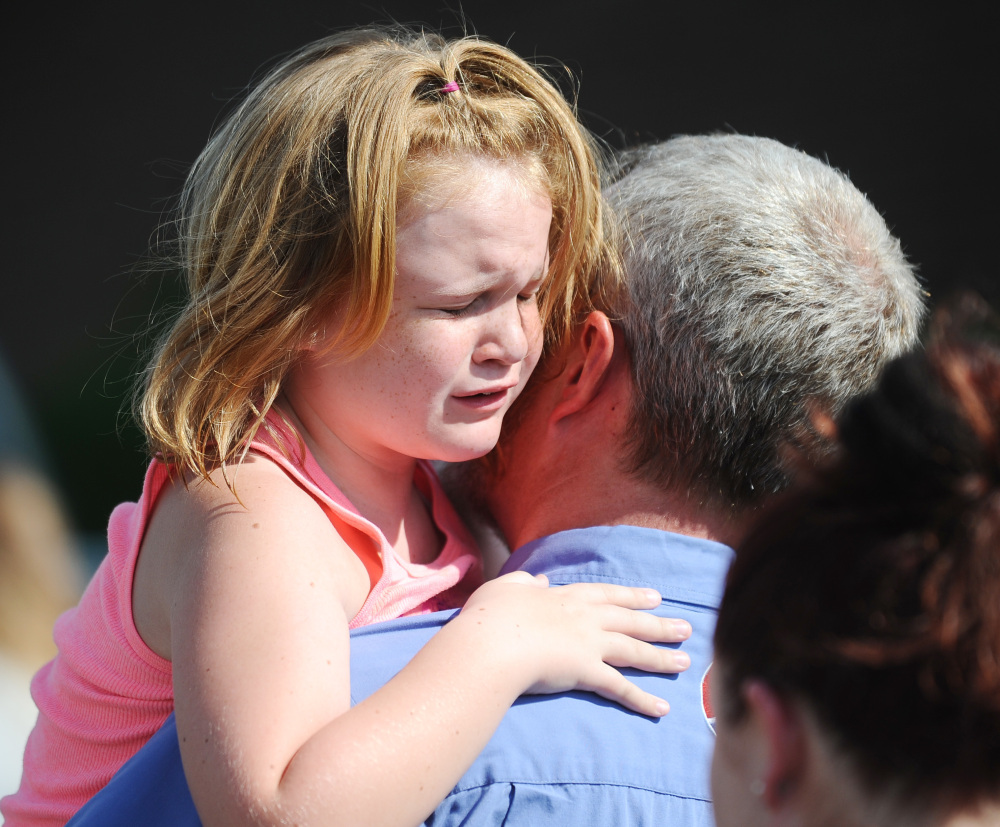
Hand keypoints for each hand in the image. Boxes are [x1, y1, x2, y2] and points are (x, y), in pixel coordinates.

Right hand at [453, 571, 691, 716]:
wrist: (492, 641)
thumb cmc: (492, 616)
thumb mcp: (505, 588)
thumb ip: (523, 582)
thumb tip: (536, 580)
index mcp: (566, 596)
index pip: (607, 594)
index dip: (632, 596)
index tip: (655, 597)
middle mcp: (585, 618)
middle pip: (630, 621)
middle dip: (659, 625)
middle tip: (685, 628)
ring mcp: (589, 644)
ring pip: (634, 651)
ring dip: (661, 658)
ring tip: (685, 663)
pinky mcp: (587, 672)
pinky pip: (621, 688)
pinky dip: (642, 700)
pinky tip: (662, 709)